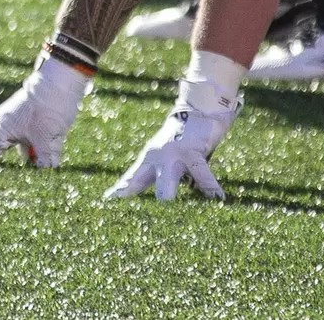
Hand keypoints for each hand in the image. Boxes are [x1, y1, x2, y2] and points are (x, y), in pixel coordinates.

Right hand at [0, 51, 91, 169]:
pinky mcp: (27, 127)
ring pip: (5, 150)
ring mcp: (14, 126)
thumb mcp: (47, 139)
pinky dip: (23, 158)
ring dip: (3, 163)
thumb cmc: (48, 108)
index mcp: (0, 129)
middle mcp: (3, 128)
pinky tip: (27, 171)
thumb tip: (46, 181)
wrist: (60, 84)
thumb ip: (45, 161)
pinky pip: (21, 147)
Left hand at [107, 67, 240, 202]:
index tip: (106, 202)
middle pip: (139, 180)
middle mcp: (156, 157)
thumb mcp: (169, 158)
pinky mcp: (192, 151)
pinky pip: (202, 173)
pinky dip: (210, 187)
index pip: (131, 179)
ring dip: (167, 195)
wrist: (199, 110)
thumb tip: (164, 202)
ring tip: (167, 209)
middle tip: (129, 213)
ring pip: (166, 180)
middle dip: (132, 195)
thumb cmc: (183, 140)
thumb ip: (164, 177)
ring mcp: (173, 154)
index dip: (119, 191)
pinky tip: (217, 198)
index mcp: (149, 160)